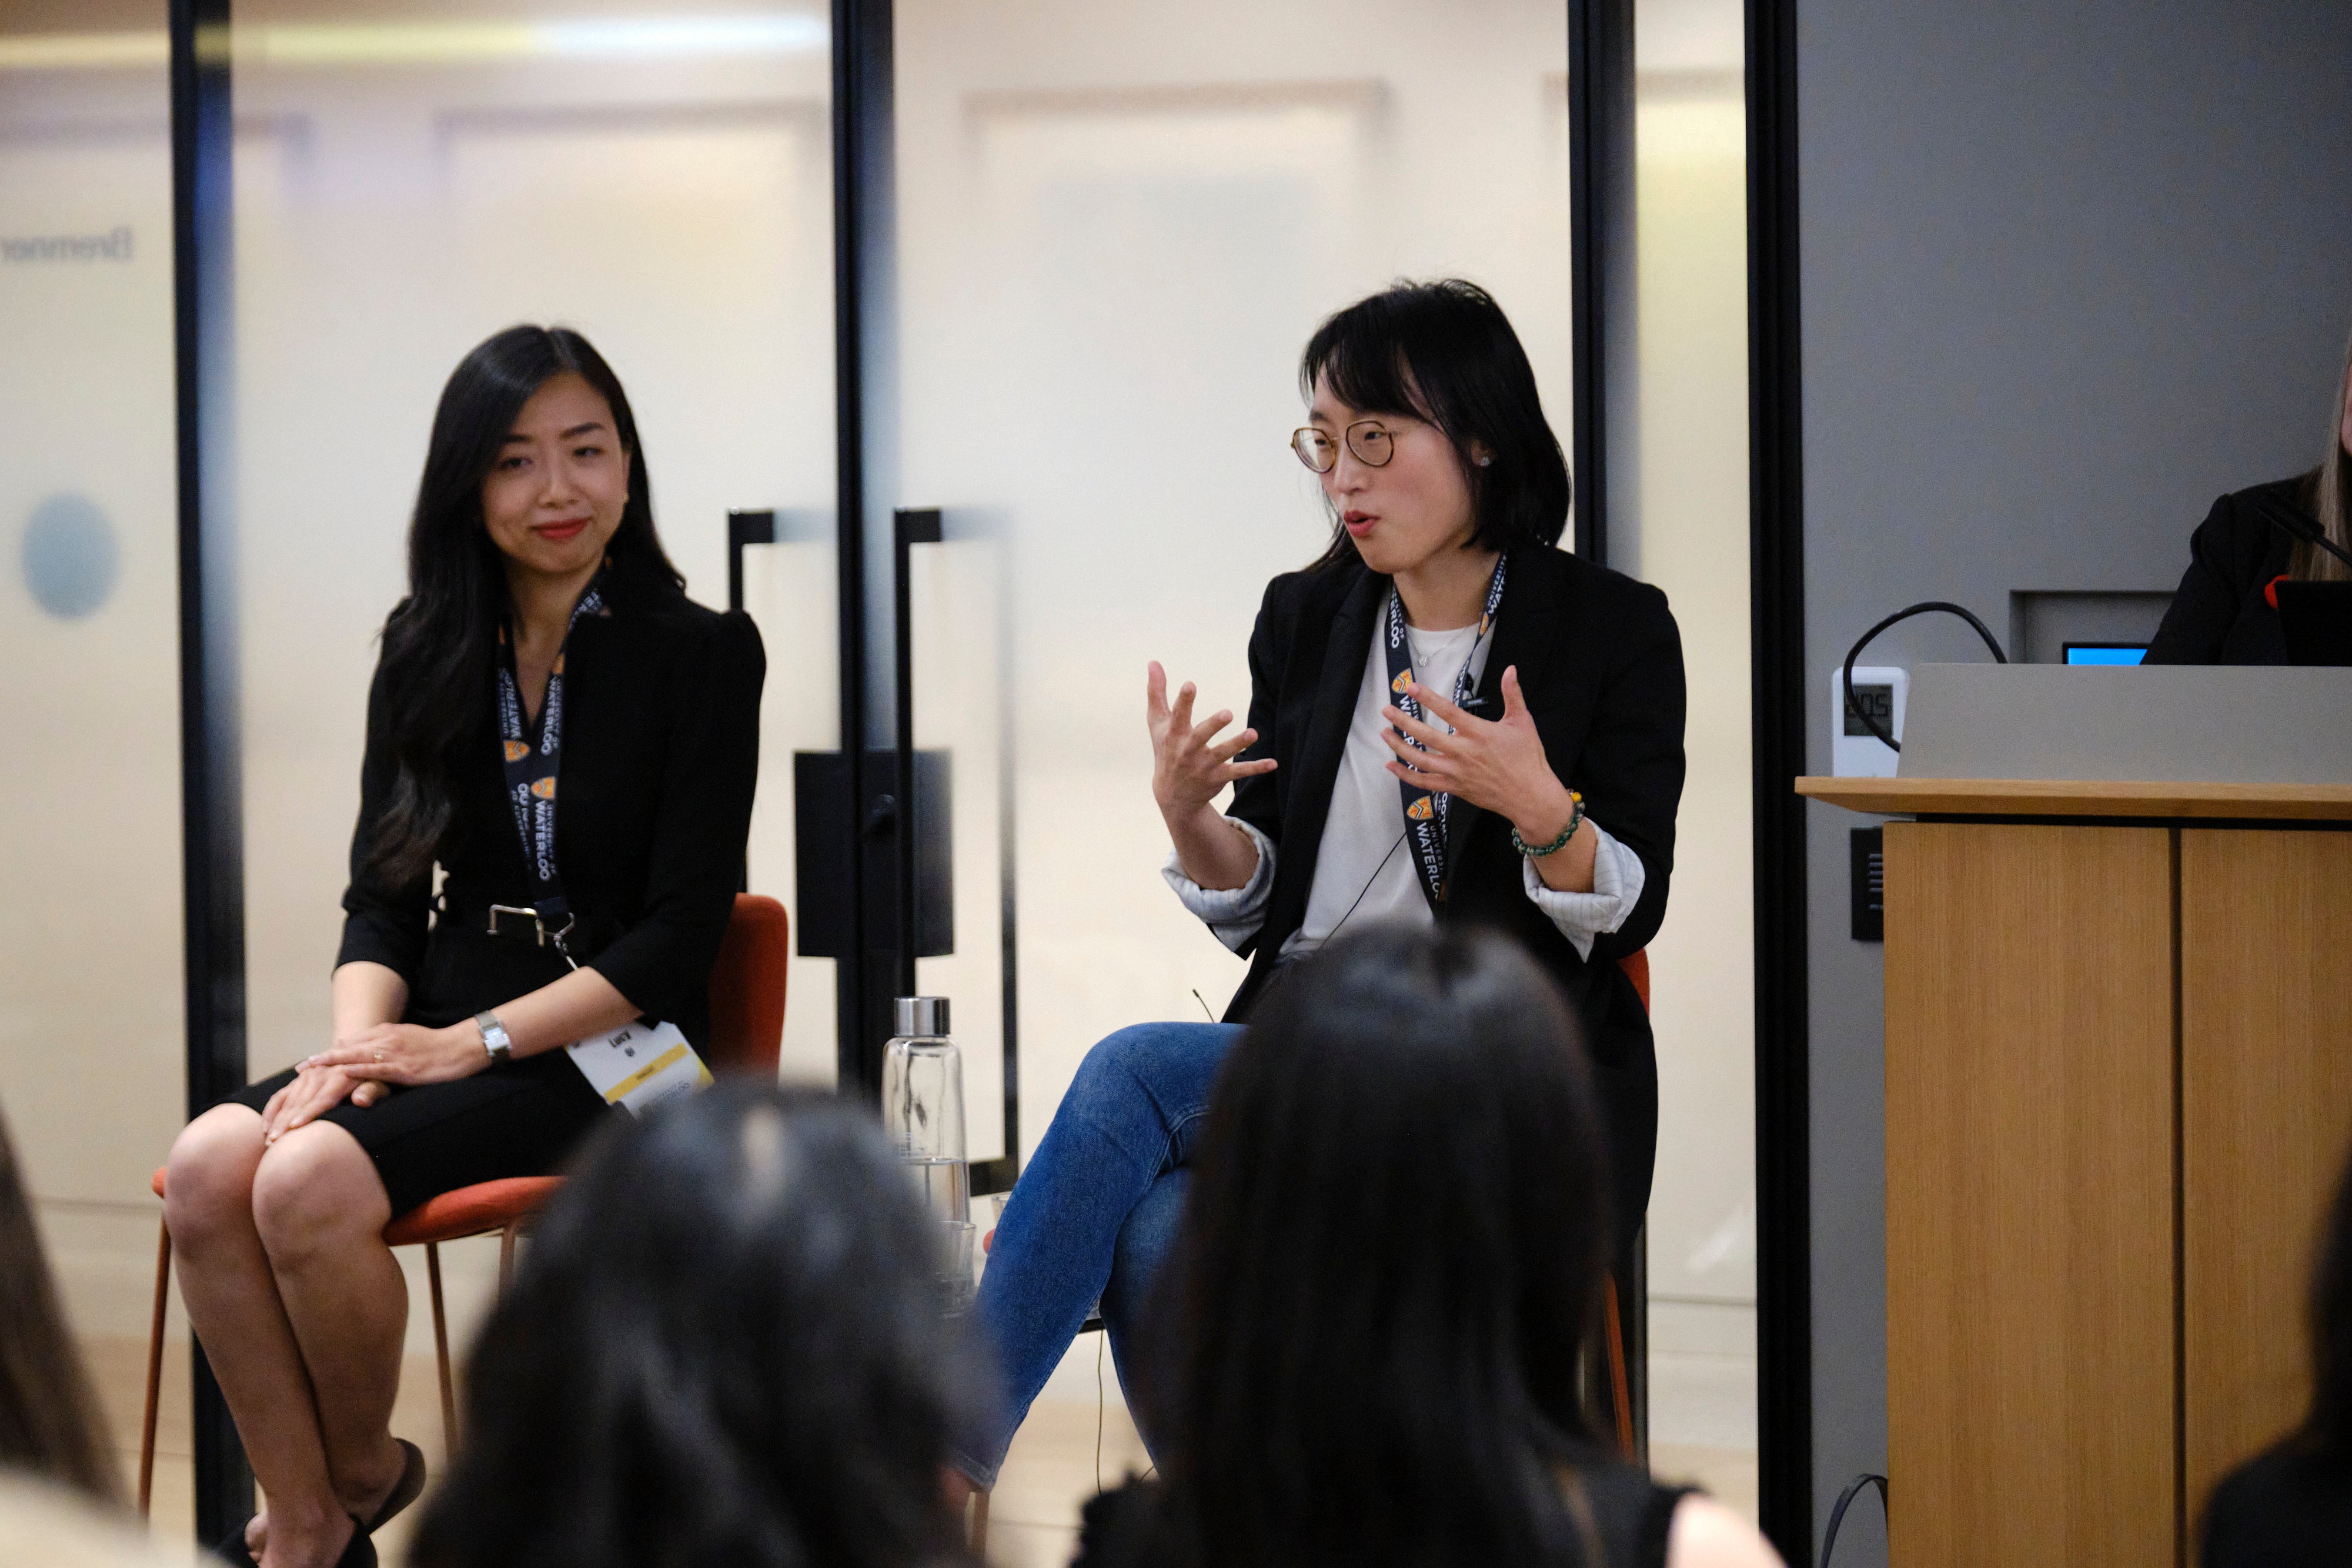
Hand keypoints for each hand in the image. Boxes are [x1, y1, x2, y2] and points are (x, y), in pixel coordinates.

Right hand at [259, 1063, 378, 1144]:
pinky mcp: (299, 1079)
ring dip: (276, 1120)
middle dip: (286, 1123)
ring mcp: (308, 1075)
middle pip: (300, 1101)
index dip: (308, 1113)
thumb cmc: (378, 1079)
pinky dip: (271, 1111)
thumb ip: (371, 1092)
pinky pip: (280, 1095)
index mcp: (341, 1075)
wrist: (364, 1058)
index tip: (295, 1128)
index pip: (323, 1098)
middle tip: (274, 1144)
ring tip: (269, 1141)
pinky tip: (265, 1128)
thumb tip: (360, 1101)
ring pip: (287, 1100)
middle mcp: (321, 1073)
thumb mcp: (381, 1084)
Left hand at [306, 1022, 488, 1092]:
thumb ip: (387, 1047)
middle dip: (320, 1062)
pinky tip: (338, 1078)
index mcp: (386, 1034)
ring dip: (328, 1069)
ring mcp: (393, 1053)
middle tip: (297, 1073)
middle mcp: (385, 1039)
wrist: (465, 1047)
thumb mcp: (408, 1042)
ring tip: (309, 1079)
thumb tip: (368, 1055)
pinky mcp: (403, 1067)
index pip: (349, 1043)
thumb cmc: (439, 1048)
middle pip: (344, 1050)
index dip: (327, 1055)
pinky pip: (374, 1069)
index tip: (307, 1065)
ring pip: (353, 1058)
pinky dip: (354, 1073)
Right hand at [1147, 661, 1275, 817]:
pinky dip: (1256, 768)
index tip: (1190, 684)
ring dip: (1238, 744)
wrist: (1173, 795)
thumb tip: (1153, 662)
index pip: (1178, 716)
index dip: (1184, 700)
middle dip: (1213, 725)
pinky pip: (1239, 772)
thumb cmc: (1165, 750)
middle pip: (1201, 736)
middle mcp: (1188, 751)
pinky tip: (1273, 763)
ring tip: (1253, 733)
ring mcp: (1204, 766)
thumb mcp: (1157, 724)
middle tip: (1227, 713)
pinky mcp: (1219, 777)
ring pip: (1223, 753)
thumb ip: (1156, 693)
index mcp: (1174, 735)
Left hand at [1378, 665, 1574, 835]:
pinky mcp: (1454, 788)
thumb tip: (1510, 670)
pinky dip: (1405, 775)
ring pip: (1419, 760)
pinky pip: (1424, 782)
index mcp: (1478, 733)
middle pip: (1425, 735)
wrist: (1529, 795)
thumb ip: (1512, 694)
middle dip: (1403, 721)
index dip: (1428, 698)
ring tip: (1384, 734)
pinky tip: (1392, 766)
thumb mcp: (1522, 722)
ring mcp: (1456, 772)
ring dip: (1399, 746)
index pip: (1447, 711)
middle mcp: (1463, 753)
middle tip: (1387, 710)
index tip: (1411, 688)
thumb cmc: (1528, 758)